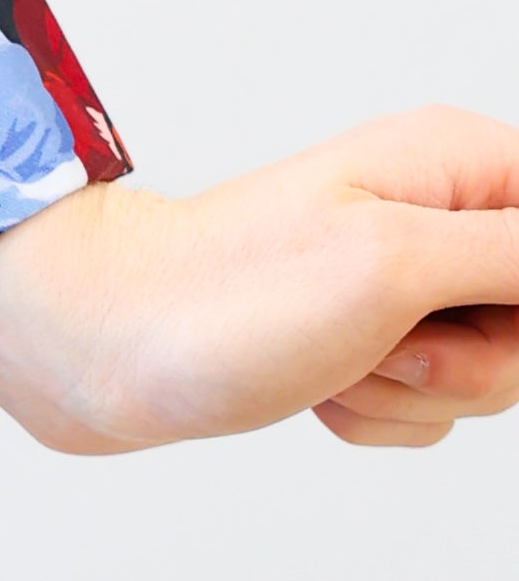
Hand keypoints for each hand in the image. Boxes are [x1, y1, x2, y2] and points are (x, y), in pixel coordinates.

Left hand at [0, 107, 518, 454]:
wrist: (100, 349)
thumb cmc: (225, 296)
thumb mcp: (399, 263)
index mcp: (460, 165)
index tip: (456, 314)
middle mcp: (440, 216)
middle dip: (468, 362)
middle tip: (383, 343)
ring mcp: (404, 284)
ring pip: (486, 376)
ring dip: (408, 393)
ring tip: (332, 361)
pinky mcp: (367, 343)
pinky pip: (426, 408)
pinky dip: (372, 415)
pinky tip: (312, 388)